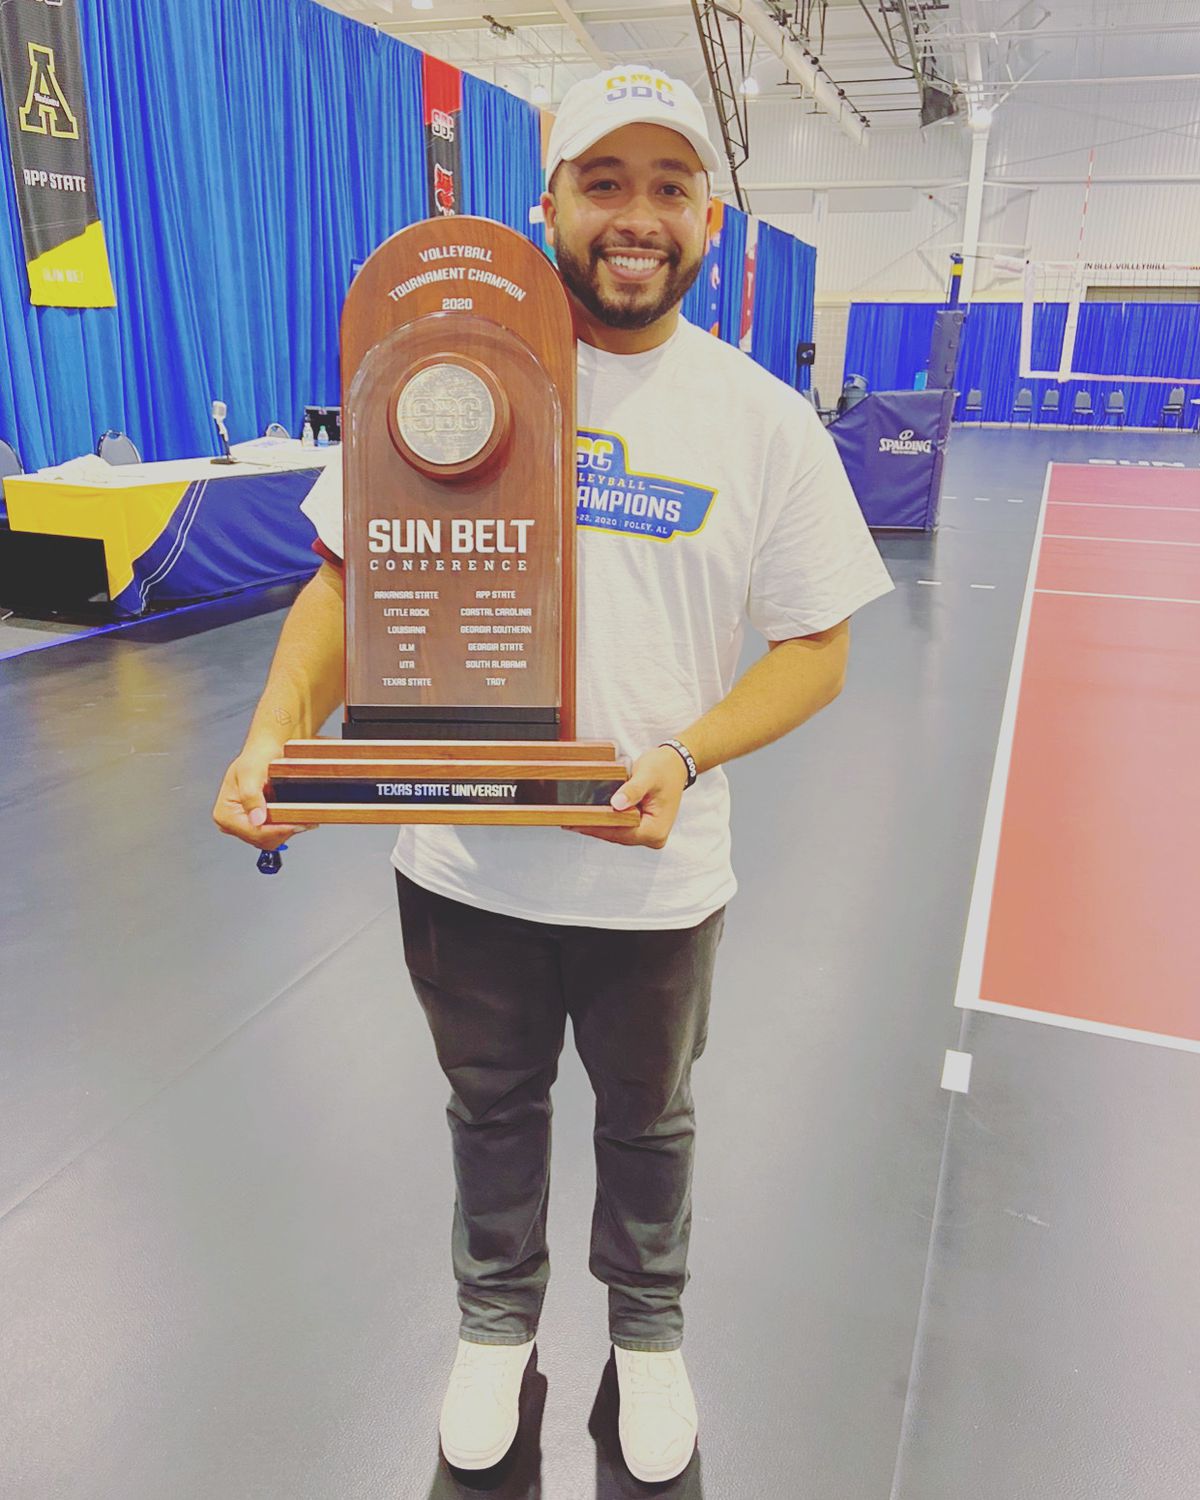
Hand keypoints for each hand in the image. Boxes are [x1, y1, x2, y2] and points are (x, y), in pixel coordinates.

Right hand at [212, 741, 315, 850]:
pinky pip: (277, 834)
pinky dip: (289, 827)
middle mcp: (233, 822)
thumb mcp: (251, 772)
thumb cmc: (257, 756)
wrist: (268, 749)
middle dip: (283, 831)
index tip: (294, 824)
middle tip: (302, 820)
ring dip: (288, 829)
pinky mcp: (260, 824)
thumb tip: (256, 818)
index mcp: (225, 813)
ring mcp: (247, 824)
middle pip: (262, 840)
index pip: (253, 833)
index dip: (275, 830)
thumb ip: (251, 796)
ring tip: (301, 817)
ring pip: (271, 840)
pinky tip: (297, 816)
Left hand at [567, 745, 688, 848]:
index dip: (597, 827)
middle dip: (595, 827)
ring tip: (574, 818)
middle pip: (617, 836)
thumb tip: (616, 804)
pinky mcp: (642, 828)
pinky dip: (606, 821)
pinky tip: (590, 814)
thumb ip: (632, 790)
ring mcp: (647, 834)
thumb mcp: (648, 775)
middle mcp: (653, 837)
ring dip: (598, 825)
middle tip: (568, 820)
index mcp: (655, 830)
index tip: (576, 822)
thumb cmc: (664, 768)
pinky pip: (620, 827)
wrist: (675, 765)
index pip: (620, 832)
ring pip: (617, 833)